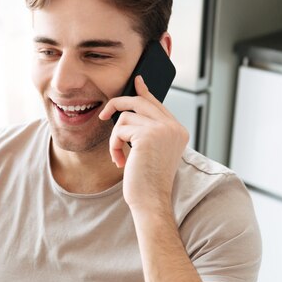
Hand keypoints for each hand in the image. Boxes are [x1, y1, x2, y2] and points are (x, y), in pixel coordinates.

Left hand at [99, 75, 188, 210]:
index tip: (136, 81)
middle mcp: (173, 127)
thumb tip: (132, 111)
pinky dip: (114, 145)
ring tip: (119, 157)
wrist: (151, 201)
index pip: (157, 104)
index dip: (144, 92)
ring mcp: (162, 129)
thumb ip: (147, 130)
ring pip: (125, 117)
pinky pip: (120, 129)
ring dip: (115, 138)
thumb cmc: (147, 181)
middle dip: (118, 104)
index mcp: (178, 131)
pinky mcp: (148, 135)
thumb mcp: (151, 152)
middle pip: (141, 101)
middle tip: (103, 114)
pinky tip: (120, 161)